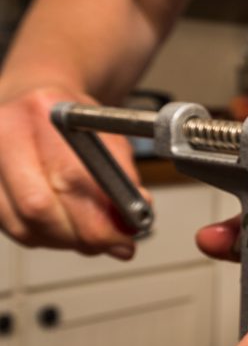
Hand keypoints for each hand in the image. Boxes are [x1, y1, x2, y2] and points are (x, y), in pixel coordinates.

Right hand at [0, 87, 146, 258]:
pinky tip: (65, 227)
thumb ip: (124, 176)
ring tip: (90, 233)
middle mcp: (4, 133)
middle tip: (110, 242)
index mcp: (43, 112)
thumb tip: (136, 217)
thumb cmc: (73, 121)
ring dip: (66, 240)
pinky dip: (46, 237)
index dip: (99, 218)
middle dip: (82, 236)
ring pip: (24, 226)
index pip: (68, 177)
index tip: (123, 236)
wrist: (34, 103)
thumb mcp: (109, 135)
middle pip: (38, 207)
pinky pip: (14, 229)